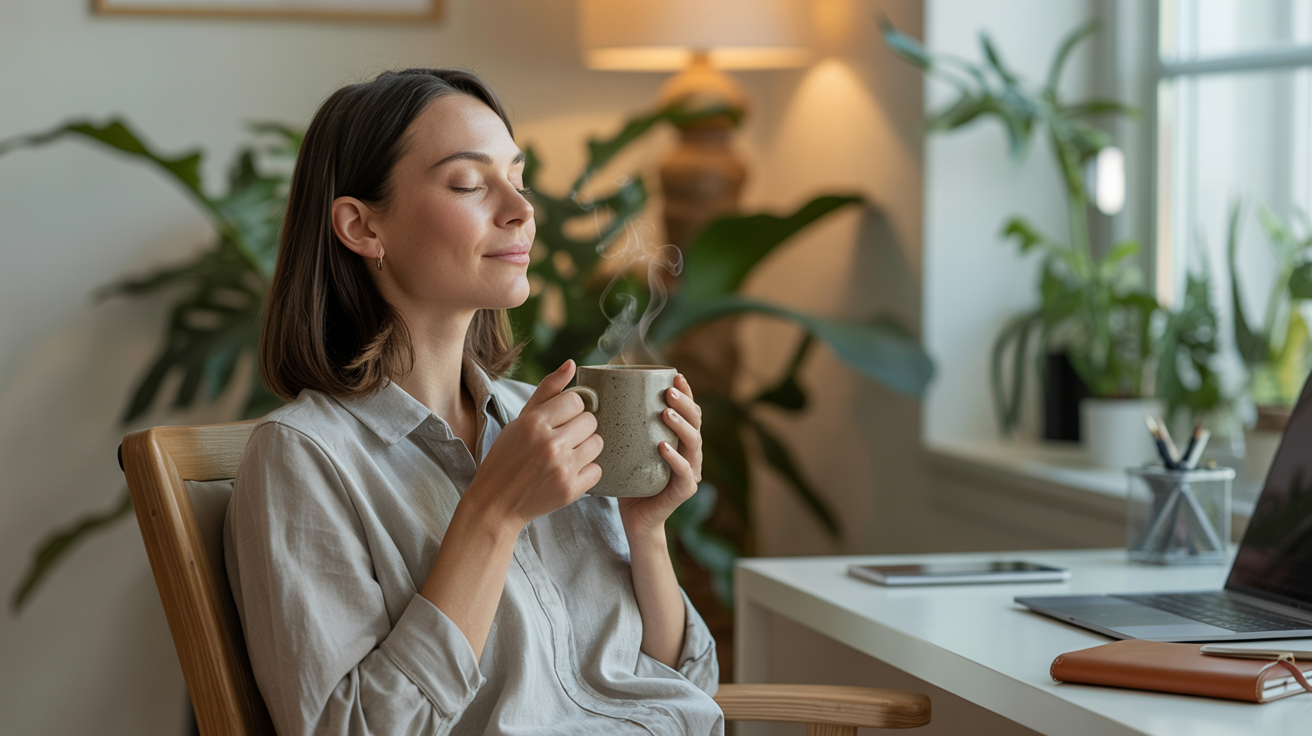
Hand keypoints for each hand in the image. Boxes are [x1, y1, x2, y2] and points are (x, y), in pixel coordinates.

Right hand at [464, 360, 602, 529]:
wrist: (495, 503)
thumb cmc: (506, 457)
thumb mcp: (520, 420)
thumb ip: (547, 390)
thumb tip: (572, 364)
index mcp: (534, 423)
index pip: (576, 400)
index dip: (570, 409)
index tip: (560, 420)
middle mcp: (550, 444)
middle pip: (591, 421)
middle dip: (580, 427)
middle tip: (563, 438)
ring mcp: (562, 468)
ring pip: (598, 443)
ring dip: (586, 447)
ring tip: (567, 454)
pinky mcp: (571, 490)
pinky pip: (598, 470)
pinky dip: (587, 471)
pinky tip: (569, 472)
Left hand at [619, 373, 702, 539]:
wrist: (634, 519)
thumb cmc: (629, 479)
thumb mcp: (626, 447)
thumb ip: (624, 424)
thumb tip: (602, 390)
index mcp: (679, 439)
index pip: (689, 410)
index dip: (686, 392)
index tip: (675, 375)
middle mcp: (689, 453)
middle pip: (696, 422)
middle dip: (685, 404)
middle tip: (668, 391)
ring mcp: (689, 472)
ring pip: (694, 443)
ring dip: (681, 425)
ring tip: (666, 413)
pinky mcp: (683, 491)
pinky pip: (684, 473)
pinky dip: (676, 459)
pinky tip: (663, 448)